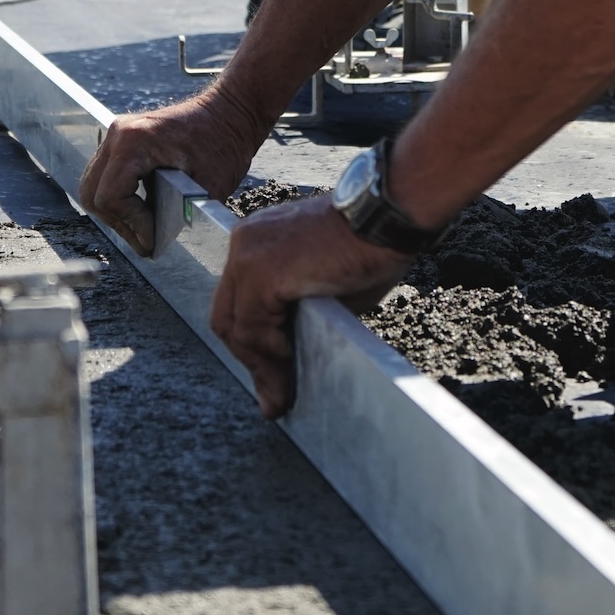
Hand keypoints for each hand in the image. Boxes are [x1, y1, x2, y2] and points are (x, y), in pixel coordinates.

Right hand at [78, 92, 264, 255]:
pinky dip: (119, 196)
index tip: (152, 241)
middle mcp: (119, 134)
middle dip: (119, 222)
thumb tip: (153, 242)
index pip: (111, 197)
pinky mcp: (124, 138)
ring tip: (144, 229)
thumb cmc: (225, 141)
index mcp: (134, 142)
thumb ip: (177, 215)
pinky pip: (106, 174)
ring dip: (117, 211)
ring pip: (95, 185)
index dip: (131, 225)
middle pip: (94, 194)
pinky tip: (142, 210)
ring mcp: (118, 134)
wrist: (232, 110)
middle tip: (145, 241)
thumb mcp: (207, 187)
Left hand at [212, 196, 412, 416]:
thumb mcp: (328, 283)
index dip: (250, 344)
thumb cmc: (370, 244)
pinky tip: (293, 367)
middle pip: (228, 317)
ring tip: (282, 396)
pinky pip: (255, 329)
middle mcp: (243, 244)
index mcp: (256, 241)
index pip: (237, 302)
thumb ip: (302, 311)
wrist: (385, 217)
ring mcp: (247, 257)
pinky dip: (271, 354)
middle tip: (272, 397)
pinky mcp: (261, 273)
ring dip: (262, 366)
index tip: (267, 375)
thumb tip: (297, 354)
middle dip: (251, 361)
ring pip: (238, 328)